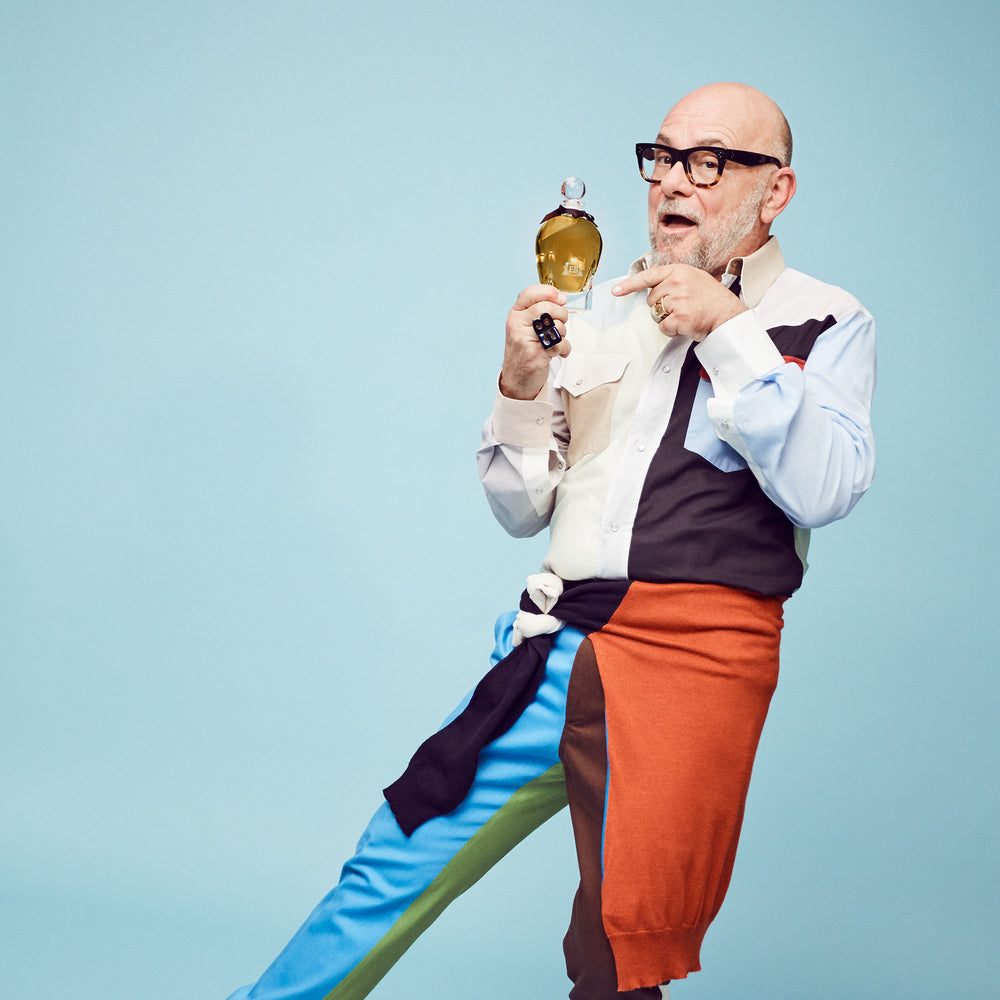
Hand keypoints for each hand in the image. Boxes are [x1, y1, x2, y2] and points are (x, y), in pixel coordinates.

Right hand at [499, 285, 570, 399]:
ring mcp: (525, 339)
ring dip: (563, 333)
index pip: (530, 293)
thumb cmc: (524, 351)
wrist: (516, 379)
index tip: (561, 298)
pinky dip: (565, 348)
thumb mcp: (523, 326)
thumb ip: (537, 311)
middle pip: (546, 308)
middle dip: (561, 314)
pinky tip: (559, 352)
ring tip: (556, 340)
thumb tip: (561, 298)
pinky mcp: (536, 354)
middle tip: (560, 323)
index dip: (549, 292)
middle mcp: (517, 325)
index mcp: (515, 315)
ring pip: (556, 326)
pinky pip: (560, 344)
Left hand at [612, 263, 745, 341]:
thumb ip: (674, 278)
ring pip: (656, 314)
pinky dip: (672, 330)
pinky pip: (663, 327)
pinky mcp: (680, 317)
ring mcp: (678, 300)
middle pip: (651, 300)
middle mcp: (677, 283)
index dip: (629, 284)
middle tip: (681, 308)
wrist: (728, 316)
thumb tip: (653, 282)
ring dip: (667, 319)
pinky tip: (686, 325)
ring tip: (686, 315)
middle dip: (661, 307)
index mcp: (679, 271)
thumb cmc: (712, 300)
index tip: (615, 290)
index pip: (649, 276)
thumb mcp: (695, 279)